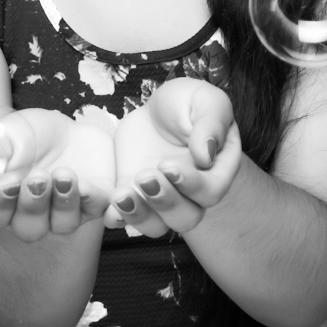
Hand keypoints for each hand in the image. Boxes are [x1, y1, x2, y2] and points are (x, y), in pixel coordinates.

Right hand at [0, 107, 115, 241]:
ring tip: (65, 175)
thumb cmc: (26, 135)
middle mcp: (32, 215)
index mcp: (2, 200)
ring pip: (63, 224)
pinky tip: (88, 186)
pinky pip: (96, 210)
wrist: (64, 129)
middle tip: (39, 178)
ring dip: (64, 203)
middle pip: (30, 228)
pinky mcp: (92, 202)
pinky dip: (93, 201)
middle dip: (34, 205)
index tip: (10, 184)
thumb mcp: (4, 133)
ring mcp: (63, 212)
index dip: (0, 204)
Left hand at [105, 77, 241, 237]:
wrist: (154, 111)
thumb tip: (206, 155)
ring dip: (139, 215)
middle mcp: (192, 194)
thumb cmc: (186, 103)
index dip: (191, 185)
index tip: (167, 165)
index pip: (211, 192)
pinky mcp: (135, 196)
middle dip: (164, 202)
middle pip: (186, 217)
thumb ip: (211, 123)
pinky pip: (127, 218)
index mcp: (216, 171)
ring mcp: (162, 199)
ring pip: (157, 226)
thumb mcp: (204, 100)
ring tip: (121, 194)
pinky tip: (109, 206)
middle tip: (145, 176)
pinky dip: (118, 217)